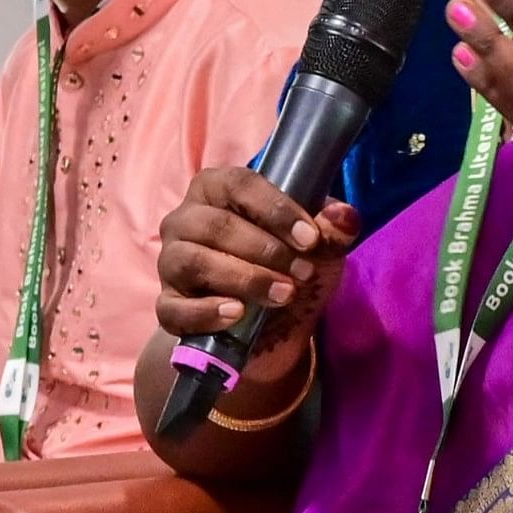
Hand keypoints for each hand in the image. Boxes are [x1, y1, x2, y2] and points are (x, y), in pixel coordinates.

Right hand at [155, 168, 360, 383]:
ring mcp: (171, 263)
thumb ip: (331, 231)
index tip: (310, 238)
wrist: (269, 327)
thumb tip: (345, 216)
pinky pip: (173, 308)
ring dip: (243, 278)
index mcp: (217, 190)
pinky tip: (237, 315)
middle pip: (215, 225)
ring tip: (282, 295)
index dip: (275, 209)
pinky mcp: (167, 305)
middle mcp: (185, 221)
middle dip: (265, 250)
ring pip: (192, 261)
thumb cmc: (287, 268)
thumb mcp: (318, 250)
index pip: (238, 185)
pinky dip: (206, 312)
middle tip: (303, 272)